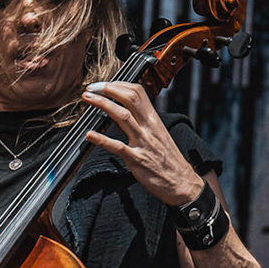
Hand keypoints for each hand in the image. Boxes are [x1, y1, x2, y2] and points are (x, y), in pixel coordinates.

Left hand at [81, 81, 204, 206]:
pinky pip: (118, 146)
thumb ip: (143, 121)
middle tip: (92, 87)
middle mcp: (149, 127)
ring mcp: (143, 142)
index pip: (137, 92)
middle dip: (109, 89)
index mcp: (153, 119)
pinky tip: (90, 135)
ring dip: (103, 104)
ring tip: (88, 98)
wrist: (181, 182)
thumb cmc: (168, 160)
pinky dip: (102, 140)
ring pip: (123, 116)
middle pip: (130, 98)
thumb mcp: (158, 134)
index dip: (118, 85)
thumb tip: (125, 110)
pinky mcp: (137, 159)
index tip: (104, 85)